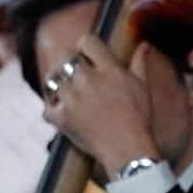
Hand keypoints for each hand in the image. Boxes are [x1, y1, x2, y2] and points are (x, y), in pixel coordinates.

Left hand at [38, 34, 156, 176]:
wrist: (128, 151)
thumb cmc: (139, 119)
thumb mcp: (142, 88)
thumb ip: (139, 64)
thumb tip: (143, 45)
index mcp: (108, 69)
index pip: (86, 41)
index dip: (86, 48)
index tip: (89, 57)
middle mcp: (87, 79)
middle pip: (66, 57)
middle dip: (71, 66)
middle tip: (81, 79)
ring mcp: (71, 97)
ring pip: (53, 78)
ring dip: (60, 85)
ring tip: (72, 95)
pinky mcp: (60, 116)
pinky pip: (48, 106)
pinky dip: (54, 110)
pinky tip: (66, 114)